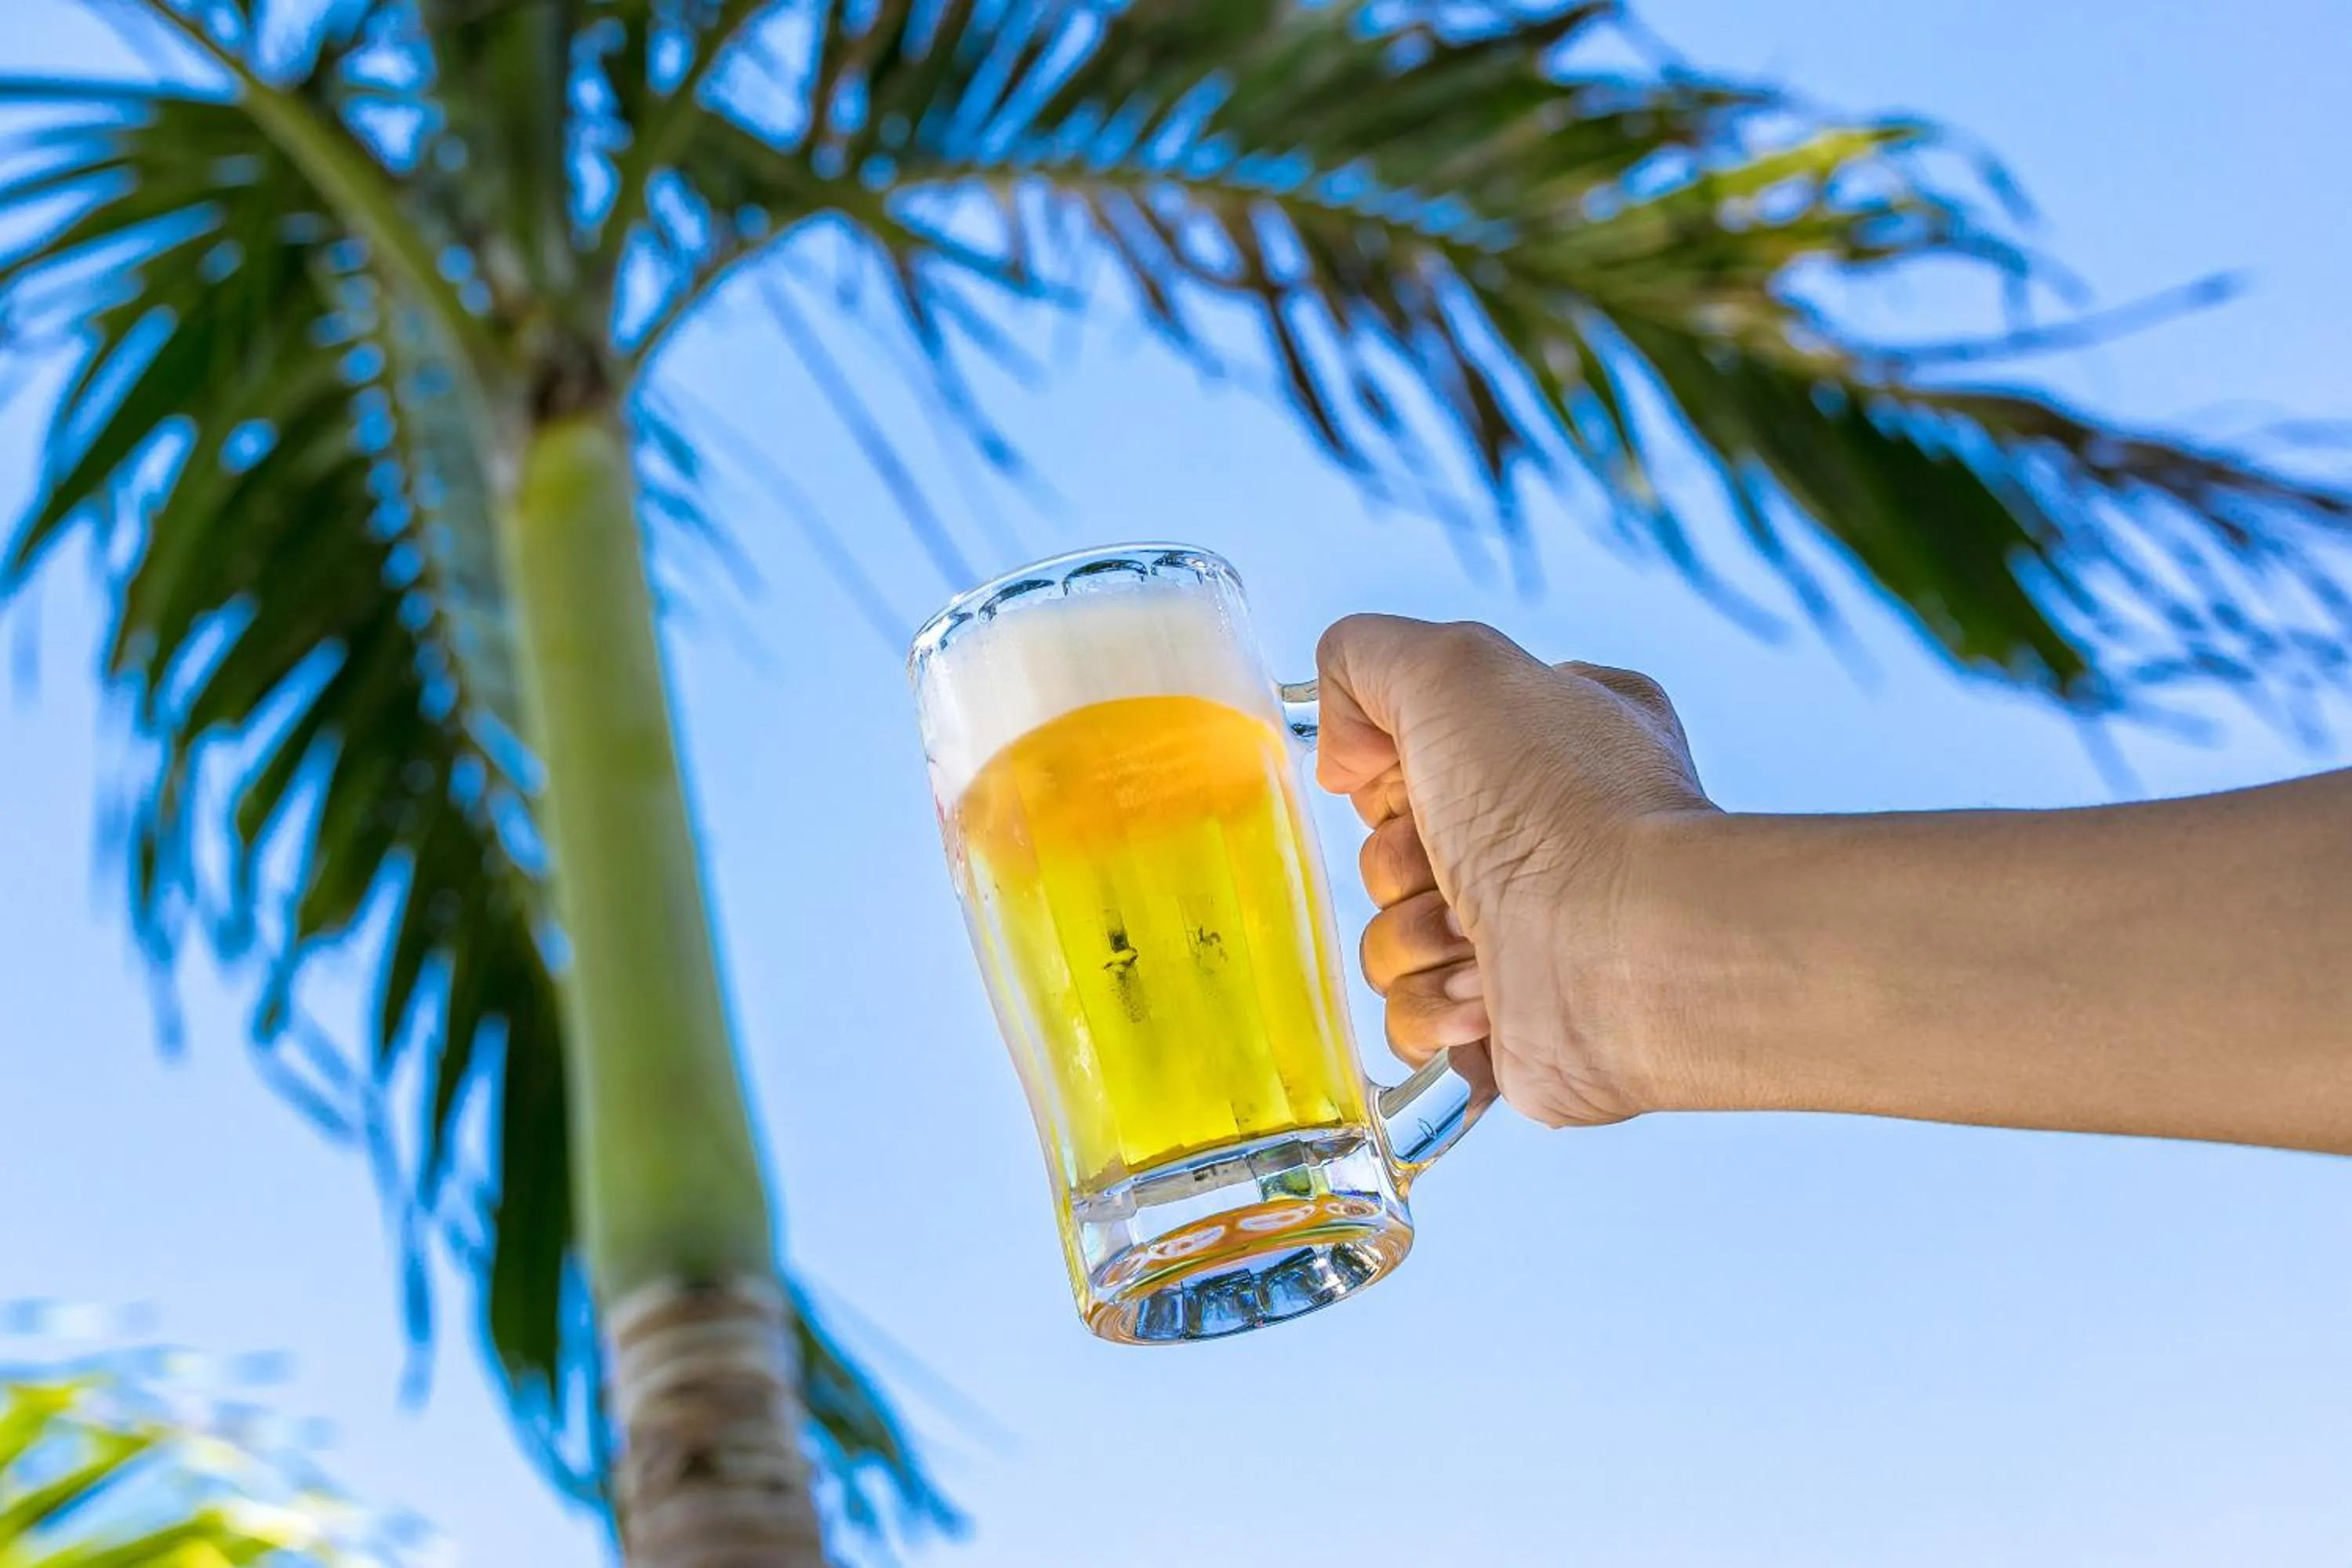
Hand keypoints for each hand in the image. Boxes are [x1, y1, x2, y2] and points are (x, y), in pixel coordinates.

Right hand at [1315, 615, 1716, 1126]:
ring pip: (1390, 937)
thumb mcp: (1452, 665)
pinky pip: (1409, 1018)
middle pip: (1389, 850)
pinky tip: (1487, 997)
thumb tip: (1344, 758)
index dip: (1394, 770)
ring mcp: (1528, 935)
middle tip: (1457, 863)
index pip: (1414, 753)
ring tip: (1481, 938)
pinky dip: (1434, 1010)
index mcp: (1550, 743)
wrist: (1630, 951)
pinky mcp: (1505, 1023)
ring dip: (1414, 939)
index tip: (1416, 776)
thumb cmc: (1561, 805)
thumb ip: (1365, 658)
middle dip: (1400, 862)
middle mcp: (1546, 837)